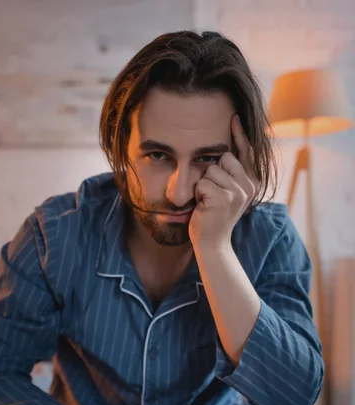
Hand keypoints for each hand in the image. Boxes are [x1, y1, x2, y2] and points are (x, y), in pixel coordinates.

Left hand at [189, 114, 259, 249]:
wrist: (212, 243)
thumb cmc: (214, 216)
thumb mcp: (226, 192)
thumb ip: (230, 173)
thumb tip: (224, 149)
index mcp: (252, 182)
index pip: (245, 151)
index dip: (239, 134)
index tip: (234, 116)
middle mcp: (249, 185)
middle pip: (224, 157)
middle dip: (212, 171)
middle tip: (212, 193)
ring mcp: (238, 192)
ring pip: (211, 170)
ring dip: (203, 185)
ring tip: (208, 202)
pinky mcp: (223, 198)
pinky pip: (202, 183)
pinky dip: (198, 194)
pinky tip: (203, 207)